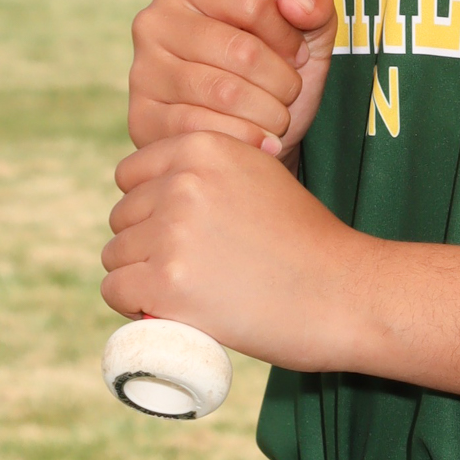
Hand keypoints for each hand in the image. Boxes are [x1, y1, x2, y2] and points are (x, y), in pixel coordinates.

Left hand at [100, 129, 363, 367]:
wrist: (345, 293)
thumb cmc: (309, 243)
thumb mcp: (262, 176)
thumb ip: (212, 173)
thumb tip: (160, 191)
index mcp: (204, 147)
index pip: (131, 174)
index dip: (148, 208)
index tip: (176, 234)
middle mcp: (181, 182)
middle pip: (121, 217)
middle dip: (144, 245)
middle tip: (190, 271)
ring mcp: (172, 232)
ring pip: (114, 256)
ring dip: (139, 277)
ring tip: (186, 293)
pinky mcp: (166, 283)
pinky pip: (115, 292)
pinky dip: (133, 307)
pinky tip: (166, 311)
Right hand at [127, 0, 337, 158]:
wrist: (248, 133)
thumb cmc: (272, 72)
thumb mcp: (305, 32)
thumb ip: (314, 3)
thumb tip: (294, 4)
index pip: (252, 2)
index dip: (287, 36)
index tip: (295, 54)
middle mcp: (153, 21)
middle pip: (242, 50)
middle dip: (283, 80)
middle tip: (289, 93)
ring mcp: (143, 71)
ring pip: (225, 93)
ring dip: (269, 113)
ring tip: (277, 117)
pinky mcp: (142, 118)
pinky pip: (204, 129)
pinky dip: (246, 140)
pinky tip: (260, 142)